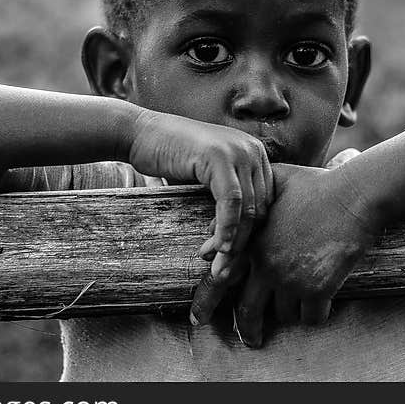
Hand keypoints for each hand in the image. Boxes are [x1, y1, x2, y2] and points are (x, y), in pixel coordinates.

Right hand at [128, 109, 272, 294]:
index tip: (230, 258)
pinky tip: (217, 248)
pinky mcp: (220, 157)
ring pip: (248, 209)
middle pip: (260, 209)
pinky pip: (231, 202)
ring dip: (233, 243)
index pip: (265, 203)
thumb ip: (227, 197)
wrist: (139, 134)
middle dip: (243, 244)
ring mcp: (239, 150)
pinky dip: (226, 229)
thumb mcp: (207, 178)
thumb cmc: (170, 159)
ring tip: (217, 266)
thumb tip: (240, 241)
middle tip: (223, 269)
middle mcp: (253, 150)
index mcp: (255, 154)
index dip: (250, 234)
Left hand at [193, 157, 379, 346]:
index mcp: (253, 242)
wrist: (354, 197)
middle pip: (248, 310)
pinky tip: (320, 307)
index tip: (198, 320)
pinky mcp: (319, 289)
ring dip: (289, 313)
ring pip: (284, 315)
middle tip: (252, 340)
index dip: (207, 302)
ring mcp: (292, 279)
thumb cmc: (317, 186)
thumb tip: (211, 232)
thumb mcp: (274, 186)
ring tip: (297, 305)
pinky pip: (312, 318)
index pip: (221, 279)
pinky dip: (315, 316)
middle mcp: (267, 265)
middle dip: (248, 330)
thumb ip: (243, 208)